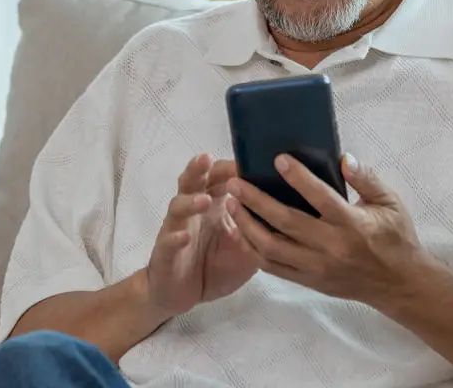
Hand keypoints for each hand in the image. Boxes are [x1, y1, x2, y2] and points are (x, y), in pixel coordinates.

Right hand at [144, 154, 262, 315]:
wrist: (183, 295)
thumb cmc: (215, 267)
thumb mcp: (245, 250)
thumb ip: (259, 231)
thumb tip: (288, 215)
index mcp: (213, 207)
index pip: (219, 179)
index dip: (229, 169)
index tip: (245, 161)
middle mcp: (192, 212)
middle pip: (193, 182)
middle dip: (199, 169)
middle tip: (208, 159)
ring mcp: (175, 229)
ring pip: (177, 207)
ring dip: (190, 202)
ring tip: (205, 201)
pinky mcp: (164, 252)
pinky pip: (167, 241)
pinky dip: (175, 238)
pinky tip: (184, 237)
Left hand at [226, 153, 442, 306]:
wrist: (399, 284)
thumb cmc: (395, 237)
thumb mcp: (390, 202)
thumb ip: (366, 178)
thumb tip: (343, 158)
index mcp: (353, 224)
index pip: (320, 198)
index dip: (298, 177)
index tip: (278, 160)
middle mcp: (331, 247)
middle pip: (285, 222)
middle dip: (255, 201)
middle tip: (235, 183)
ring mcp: (317, 267)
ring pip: (272, 248)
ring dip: (247, 225)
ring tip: (231, 204)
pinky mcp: (309, 281)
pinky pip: (273, 267)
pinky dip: (253, 249)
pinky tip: (240, 231)